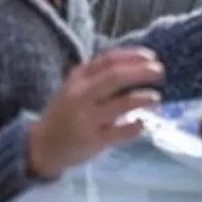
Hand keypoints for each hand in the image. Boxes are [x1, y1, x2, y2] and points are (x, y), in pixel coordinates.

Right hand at [27, 48, 164, 178]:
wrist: (42, 146)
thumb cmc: (66, 111)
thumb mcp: (76, 87)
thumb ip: (100, 75)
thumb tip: (140, 63)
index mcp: (78, 78)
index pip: (109, 59)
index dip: (133, 56)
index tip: (151, 56)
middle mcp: (81, 95)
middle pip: (116, 77)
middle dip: (142, 72)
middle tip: (160, 72)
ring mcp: (87, 119)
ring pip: (123, 104)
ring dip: (144, 98)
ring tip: (156, 98)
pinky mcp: (93, 141)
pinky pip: (122, 132)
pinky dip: (136, 126)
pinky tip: (141, 123)